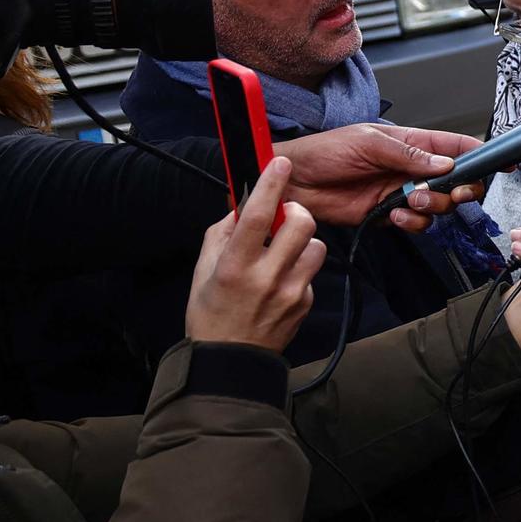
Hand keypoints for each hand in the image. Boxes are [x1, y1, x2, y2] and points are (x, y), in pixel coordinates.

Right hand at [184, 158, 326, 351]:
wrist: (230, 359)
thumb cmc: (211, 311)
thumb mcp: (204, 269)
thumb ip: (224, 233)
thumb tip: (243, 205)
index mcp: (235, 266)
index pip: (257, 216)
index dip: (270, 185)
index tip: (280, 162)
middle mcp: (266, 278)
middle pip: (302, 224)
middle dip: (296, 211)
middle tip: (283, 216)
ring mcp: (291, 292)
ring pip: (316, 246)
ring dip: (302, 242)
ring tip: (282, 253)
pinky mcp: (306, 303)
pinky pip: (312, 272)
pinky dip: (299, 268)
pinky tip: (281, 280)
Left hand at [275, 123, 481, 230]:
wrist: (292, 184)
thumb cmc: (323, 152)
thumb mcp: (367, 142)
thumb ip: (408, 154)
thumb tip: (444, 164)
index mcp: (410, 143)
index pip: (456, 146)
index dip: (481, 154)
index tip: (501, 164)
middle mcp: (411, 168)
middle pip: (457, 182)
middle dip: (459, 190)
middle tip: (449, 194)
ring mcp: (401, 193)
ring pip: (439, 207)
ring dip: (430, 208)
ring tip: (408, 203)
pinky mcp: (388, 215)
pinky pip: (416, 224)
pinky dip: (411, 224)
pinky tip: (394, 216)